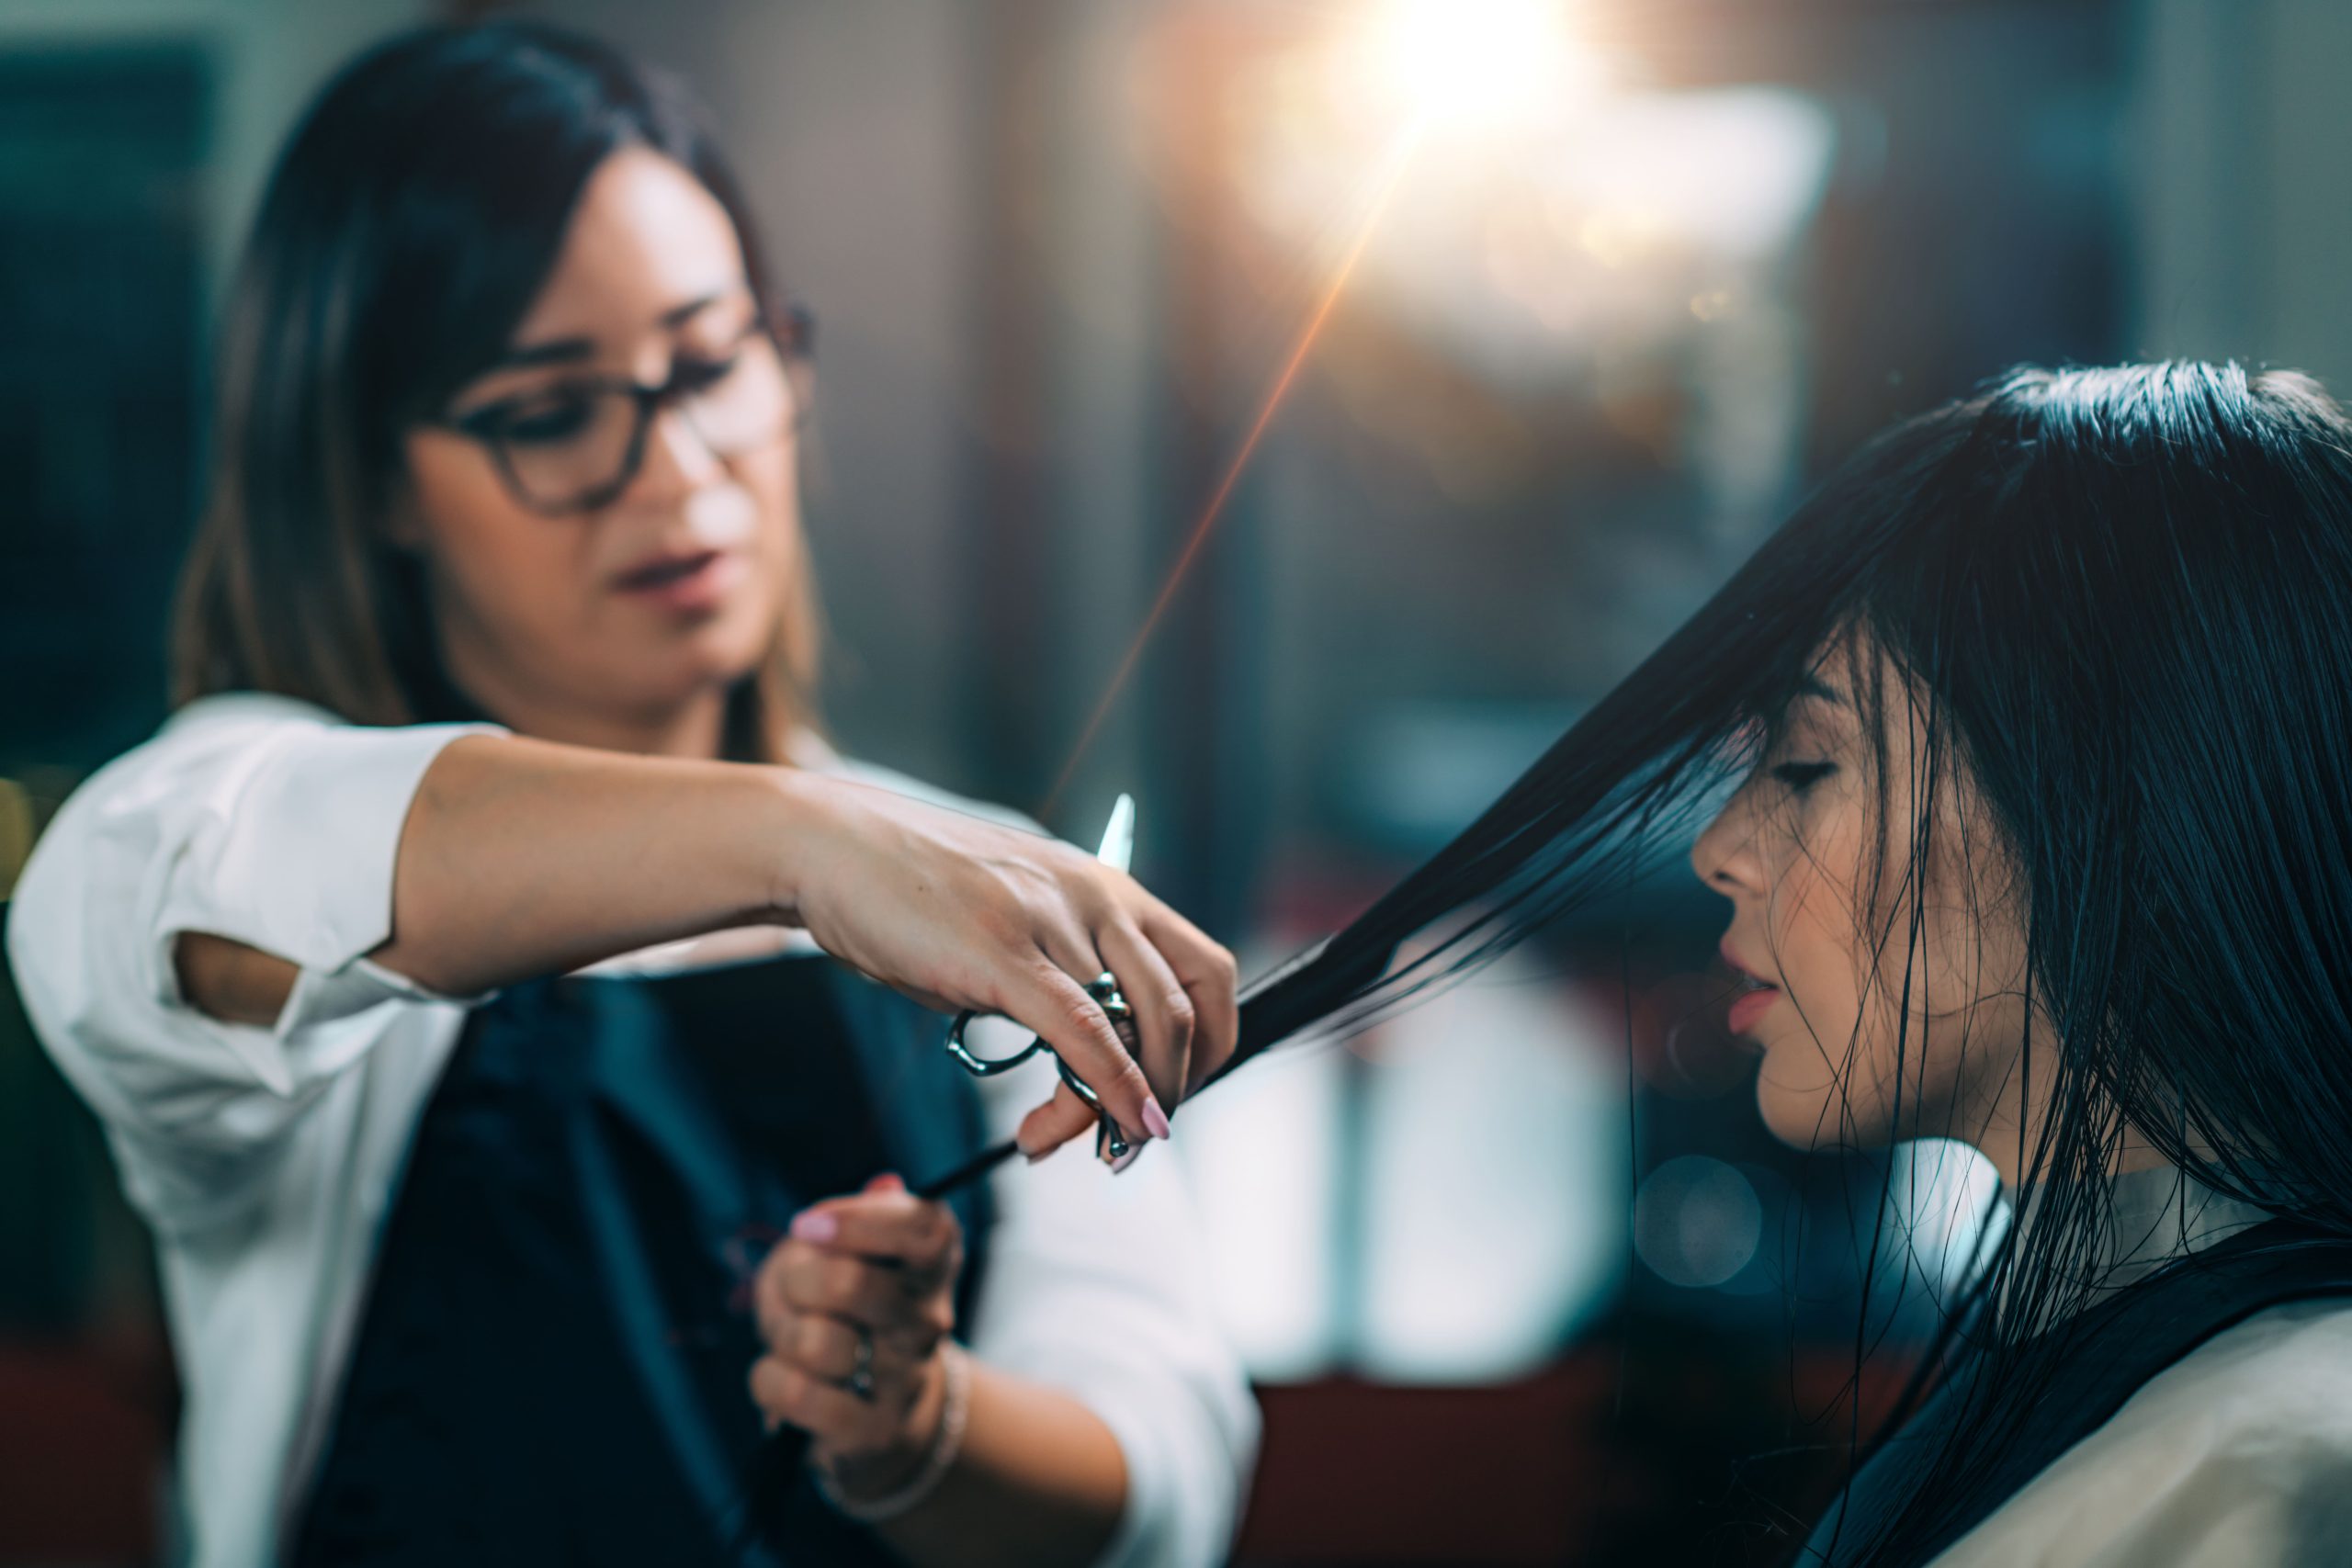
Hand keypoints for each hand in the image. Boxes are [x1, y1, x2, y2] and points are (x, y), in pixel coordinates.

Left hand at [748, 1176, 960, 1487]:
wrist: (881, 1414)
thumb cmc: (852, 1311)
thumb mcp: (856, 1251)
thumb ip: (867, 1214)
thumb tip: (884, 1186)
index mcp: (931, 1266)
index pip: (922, 1230)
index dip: (857, 1220)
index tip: (807, 1225)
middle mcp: (928, 1321)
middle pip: (850, 1284)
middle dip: (798, 1279)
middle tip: (794, 1284)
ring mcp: (901, 1379)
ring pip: (815, 1343)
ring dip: (782, 1333)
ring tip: (791, 1335)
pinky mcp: (870, 1432)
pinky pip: (795, 1393)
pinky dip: (768, 1379)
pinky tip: (779, 1373)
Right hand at [774, 772, 1238, 1158]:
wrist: (831, 846)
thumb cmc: (914, 894)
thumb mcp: (1013, 928)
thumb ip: (1058, 981)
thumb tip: (1087, 1062)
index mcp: (1109, 891)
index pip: (1206, 973)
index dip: (1209, 1046)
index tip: (1172, 1094)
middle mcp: (1097, 898)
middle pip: (1186, 1008)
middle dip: (1177, 1088)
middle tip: (1134, 1136)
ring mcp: (1053, 921)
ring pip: (1134, 1029)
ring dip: (1122, 1107)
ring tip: (1076, 1143)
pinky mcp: (1003, 952)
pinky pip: (1081, 1034)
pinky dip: (1108, 1089)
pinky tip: (1099, 1128)